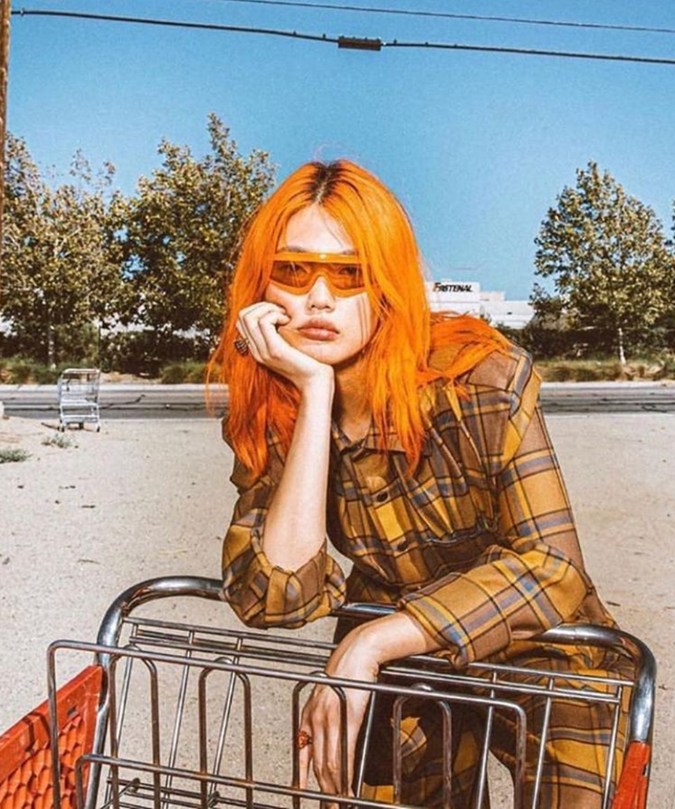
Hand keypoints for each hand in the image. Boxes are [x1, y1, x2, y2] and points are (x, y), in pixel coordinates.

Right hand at [237, 301, 332, 389]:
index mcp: (258, 349)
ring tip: (285, 316)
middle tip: (281, 312)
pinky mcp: (274, 350)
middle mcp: (256, 351)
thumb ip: (279, 332)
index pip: (242, 321)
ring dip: (268, 309)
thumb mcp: (289, 343)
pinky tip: (288, 321)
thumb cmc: (308, 361)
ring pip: (249, 317)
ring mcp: (263, 351)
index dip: (258, 309)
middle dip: (262, 306)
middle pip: (242, 316)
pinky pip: (263, 322)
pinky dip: (275, 314)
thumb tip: (278, 310)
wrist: (316, 381)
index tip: (278, 313)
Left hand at [298, 626, 379, 806]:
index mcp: (307, 716)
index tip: (303, 794)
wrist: (356, 655)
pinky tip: (348, 787)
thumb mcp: (328, 700)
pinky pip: (343, 753)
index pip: (302, 754)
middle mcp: (314, 719)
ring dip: (335, 789)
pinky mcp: (347, 717)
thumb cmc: (345, 675)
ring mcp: (329, 719)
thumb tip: (331, 744)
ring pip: (329, 764)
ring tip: (340, 804)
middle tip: (330, 807)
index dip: (303, 777)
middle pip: (317, 765)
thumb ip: (325, 722)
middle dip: (323, 791)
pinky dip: (346, 775)